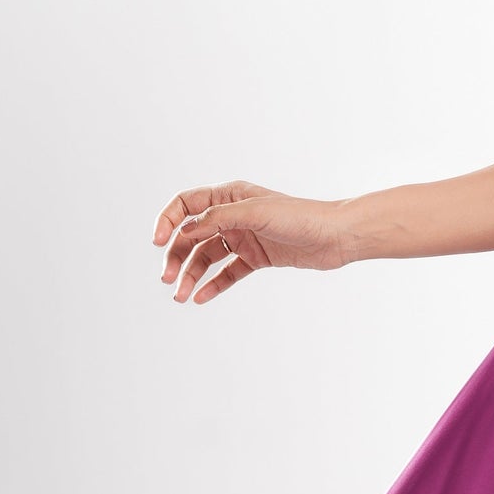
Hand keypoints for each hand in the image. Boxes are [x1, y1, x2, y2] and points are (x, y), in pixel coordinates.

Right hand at [152, 179, 349, 305]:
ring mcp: (245, 237)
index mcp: (230, 196)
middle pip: (191, 236)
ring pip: (207, 257)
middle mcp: (233, 215)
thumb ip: (218, 219)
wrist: (337, 237)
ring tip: (181, 297)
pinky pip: (228, 273)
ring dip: (191, 275)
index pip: (186, 204)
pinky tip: (200, 298)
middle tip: (167, 279)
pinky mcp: (257, 258)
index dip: (167, 221)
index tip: (156, 242)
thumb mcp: (255, 213)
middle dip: (175, 256)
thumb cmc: (301, 216)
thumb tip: (183, 230)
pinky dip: (213, 284)